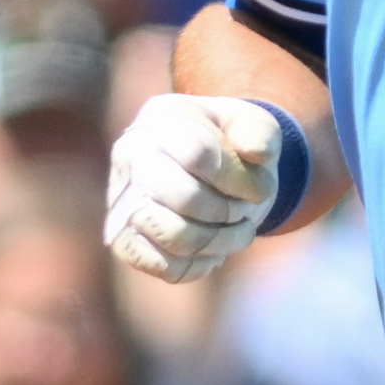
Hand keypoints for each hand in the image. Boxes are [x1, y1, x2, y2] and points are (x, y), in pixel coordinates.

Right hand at [104, 92, 288, 282]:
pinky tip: (213, 251)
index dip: (238, 179)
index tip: (262, 189)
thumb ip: (261, 133)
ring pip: (175, 236)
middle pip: (186, 198)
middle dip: (229, 211)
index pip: (197, 153)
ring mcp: (121, 200)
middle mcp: (130, 156)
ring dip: (220, 242)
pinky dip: (199, 266)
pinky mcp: (123, 240)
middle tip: (244, 212)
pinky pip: (163, 267)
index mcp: (161, 117)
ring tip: (238, 232)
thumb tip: (257, 152)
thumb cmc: (230, 144)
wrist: (205, 171)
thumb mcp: (253, 125)